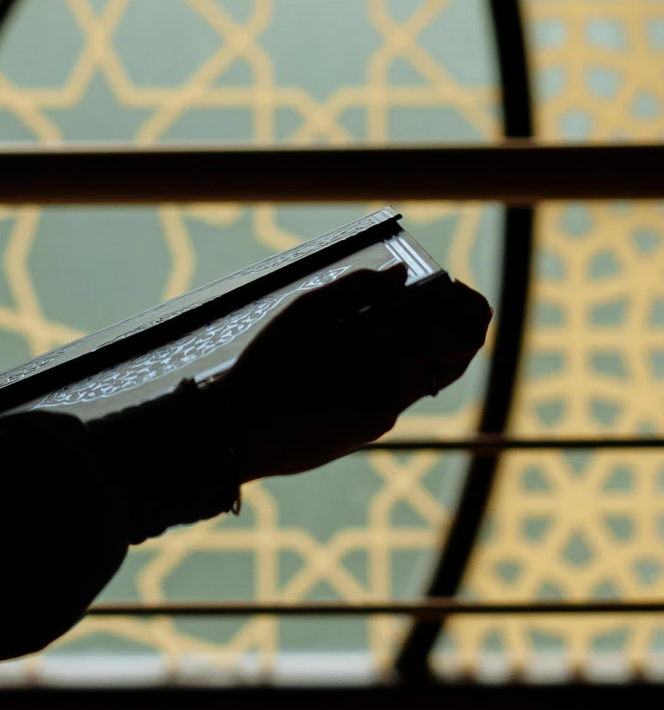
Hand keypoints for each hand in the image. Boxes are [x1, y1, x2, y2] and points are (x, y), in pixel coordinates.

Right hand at [208, 264, 491, 480]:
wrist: (243, 432)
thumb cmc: (269, 363)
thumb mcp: (306, 310)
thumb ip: (358, 288)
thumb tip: (401, 276)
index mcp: (387, 349)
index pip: (464, 329)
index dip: (466, 303)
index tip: (447, 283)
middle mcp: (398, 386)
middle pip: (460, 356)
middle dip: (458, 324)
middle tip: (431, 298)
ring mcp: (388, 412)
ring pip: (432, 375)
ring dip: (428, 345)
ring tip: (391, 320)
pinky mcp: (374, 429)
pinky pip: (402, 391)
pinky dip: (398, 365)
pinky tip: (360, 350)